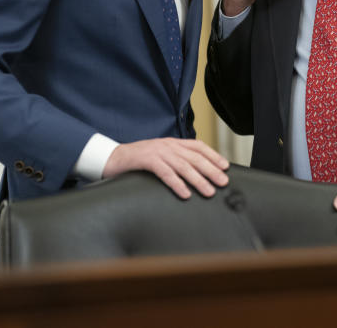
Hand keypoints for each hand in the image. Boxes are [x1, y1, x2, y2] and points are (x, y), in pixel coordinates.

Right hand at [102, 138, 229, 198]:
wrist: (111, 158)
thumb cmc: (138, 160)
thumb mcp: (160, 156)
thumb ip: (175, 160)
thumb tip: (195, 171)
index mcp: (172, 143)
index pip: (198, 146)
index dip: (213, 155)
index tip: (225, 166)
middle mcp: (167, 145)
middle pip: (194, 157)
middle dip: (211, 170)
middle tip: (223, 182)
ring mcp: (157, 152)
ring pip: (183, 166)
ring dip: (198, 180)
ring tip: (209, 191)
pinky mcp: (146, 161)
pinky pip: (165, 173)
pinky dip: (177, 183)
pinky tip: (185, 193)